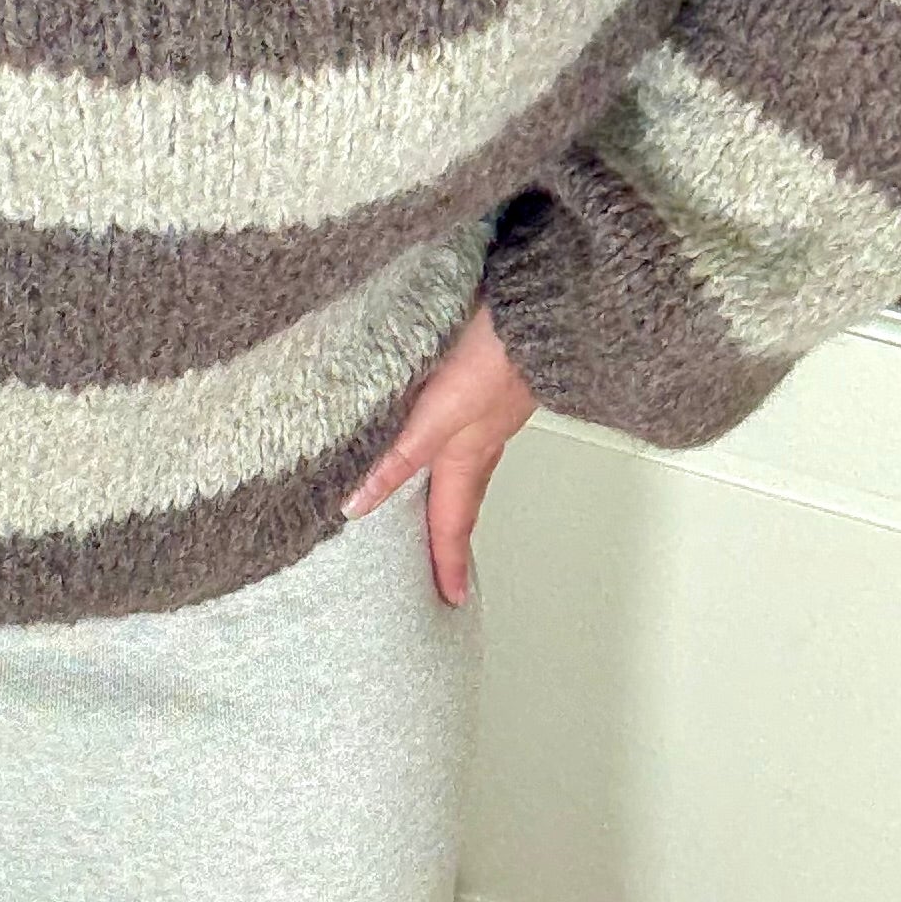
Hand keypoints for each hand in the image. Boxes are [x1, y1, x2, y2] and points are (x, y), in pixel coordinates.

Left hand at [342, 302, 535, 604]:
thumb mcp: (437, 417)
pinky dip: (460, 446)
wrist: (540, 304)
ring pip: (470, 462)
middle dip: (454, 534)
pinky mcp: (492, 377)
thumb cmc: (495, 355)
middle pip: (464, 496)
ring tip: (440, 509)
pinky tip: (448, 430)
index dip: (447, 559)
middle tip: (448, 568)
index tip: (451, 597)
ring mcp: (491, 409)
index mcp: (468, 453)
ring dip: (455, 490)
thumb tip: (360, 502)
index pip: (451, 521)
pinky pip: (473, 429)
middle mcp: (482, 437)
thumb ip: (399, 458)